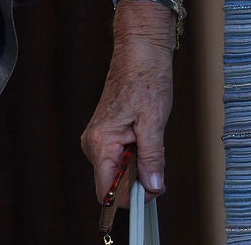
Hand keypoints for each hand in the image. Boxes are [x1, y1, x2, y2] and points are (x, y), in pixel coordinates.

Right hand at [81, 10, 177, 202]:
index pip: (106, 191)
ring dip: (138, 164)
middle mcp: (93, 143)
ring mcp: (98, 138)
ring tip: (150, 137)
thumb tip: (152, 187)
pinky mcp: (106, 133)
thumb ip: (152, 158)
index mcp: (100, 142)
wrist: (140, 50)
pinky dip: (136, 153)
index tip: (151, 191)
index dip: (129, 199)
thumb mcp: (154, 122)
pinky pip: (120, 156)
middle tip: (156, 158)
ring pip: (118, 169)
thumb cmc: (146, 78)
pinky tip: (145, 133)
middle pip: (113, 182)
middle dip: (137, 179)